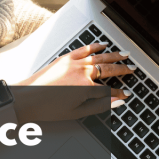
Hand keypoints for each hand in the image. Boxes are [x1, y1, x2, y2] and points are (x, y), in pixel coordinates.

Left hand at [13, 44, 133, 122]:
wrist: (26, 98)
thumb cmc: (48, 108)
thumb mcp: (77, 112)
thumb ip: (100, 106)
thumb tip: (117, 102)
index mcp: (86, 87)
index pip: (109, 90)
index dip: (119, 92)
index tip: (126, 93)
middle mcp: (81, 72)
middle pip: (108, 69)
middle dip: (122, 69)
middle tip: (132, 69)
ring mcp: (73, 63)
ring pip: (99, 57)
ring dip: (113, 55)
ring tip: (124, 54)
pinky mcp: (64, 58)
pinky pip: (84, 49)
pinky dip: (95, 47)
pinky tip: (102, 45)